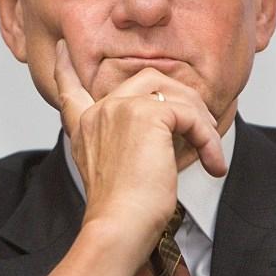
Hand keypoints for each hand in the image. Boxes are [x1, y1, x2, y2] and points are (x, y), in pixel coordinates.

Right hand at [43, 39, 224, 275]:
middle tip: (203, 128)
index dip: (65, 68)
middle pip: (148, 80)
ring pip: (176, 94)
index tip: (62, 49)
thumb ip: (132, 143)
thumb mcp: (121, 172)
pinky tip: (213, 163)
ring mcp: (120, 107)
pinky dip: (208, 138)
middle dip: (182, 99)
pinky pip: (191, 115)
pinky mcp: (147, 114)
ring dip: (201, 123)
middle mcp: (99, 111)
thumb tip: (176, 126)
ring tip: (211, 153)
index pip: (70, 88)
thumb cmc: (123, 213)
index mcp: (85, 126)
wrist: (118, 227)